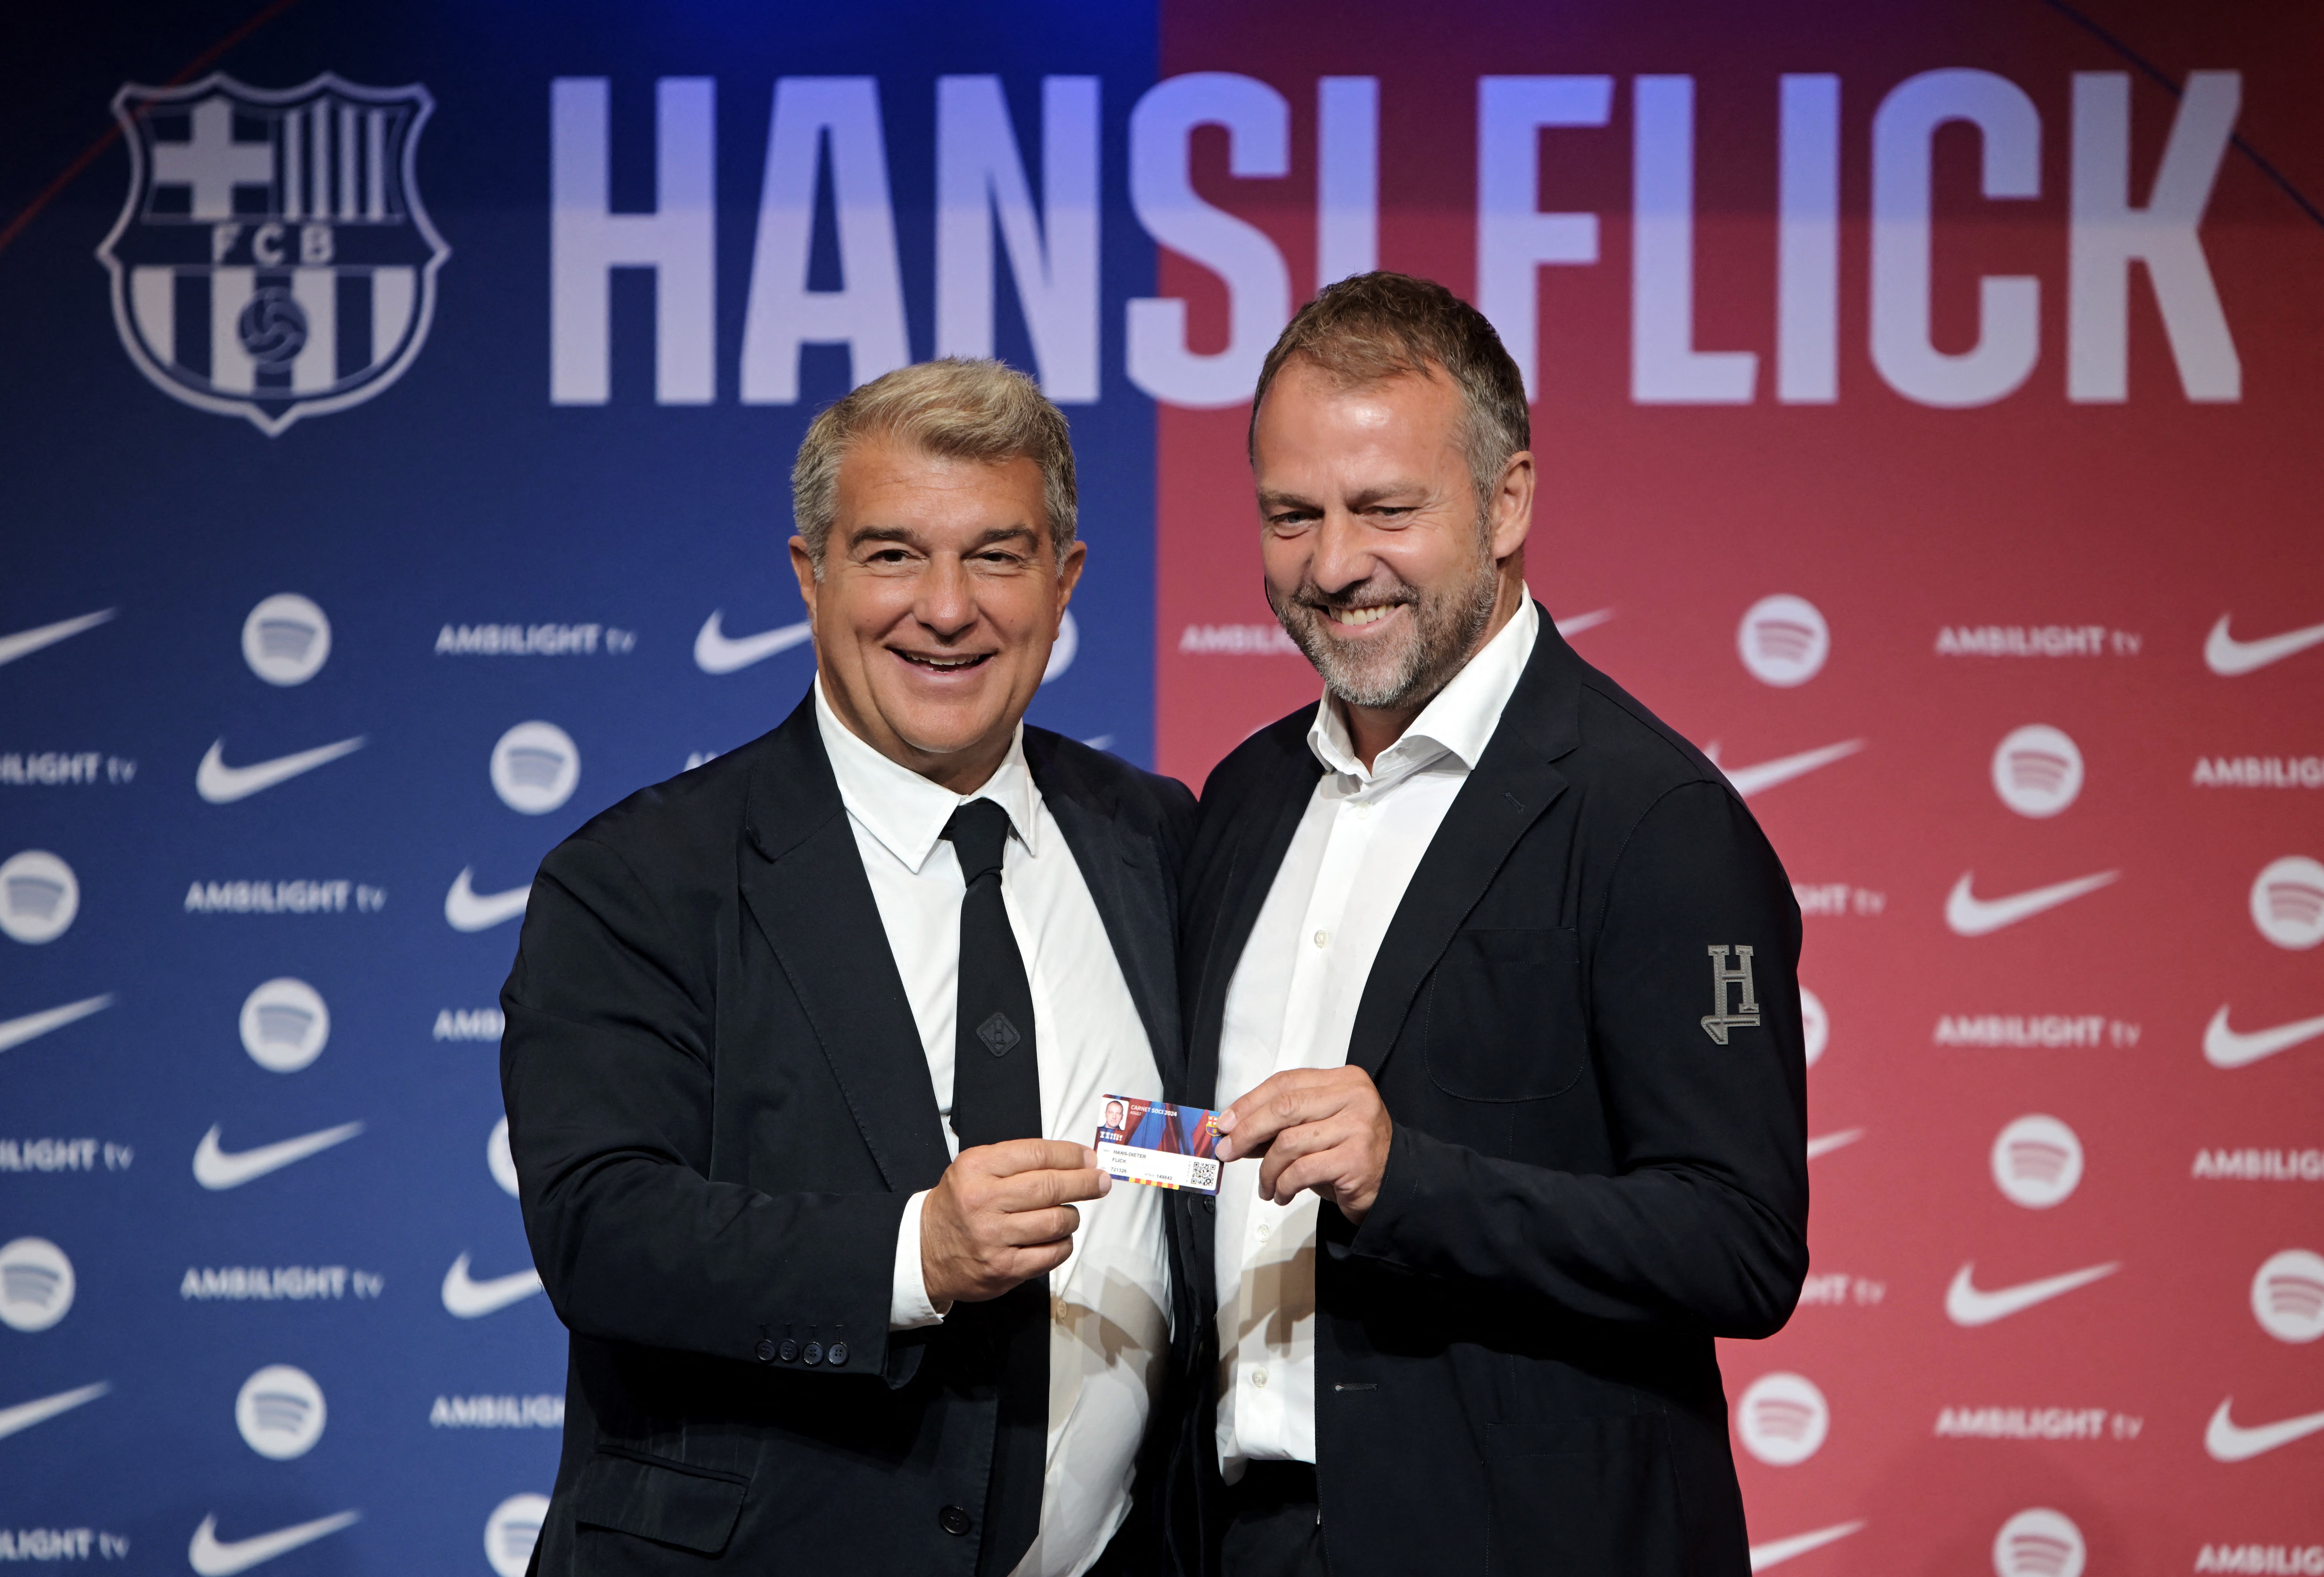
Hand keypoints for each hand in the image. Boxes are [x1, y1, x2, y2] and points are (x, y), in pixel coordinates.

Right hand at [920, 1138, 1110, 1305]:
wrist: (923, 1251)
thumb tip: (1074, 1160)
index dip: (1071, 1155)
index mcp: (976, 1168)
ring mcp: (993, 1237)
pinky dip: (1063, 1244)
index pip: (1036, 1154)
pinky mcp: (1002, 1268)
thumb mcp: (974, 1169)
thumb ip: (1018, 1161)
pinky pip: (1051, 1254)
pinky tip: (1058, 1237)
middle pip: (1050, 1187)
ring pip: (1056, 1221)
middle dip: (1085, 1182)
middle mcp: (983, 1201)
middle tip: (1100, 1182)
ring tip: (1069, 1213)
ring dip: (1072, 1215)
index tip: (1089, 1158)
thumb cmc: (959, 1205)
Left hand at [1214, 1067, 1393, 1223]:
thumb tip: (1234, 1129)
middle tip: (1228, 1151)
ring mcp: (1357, 1126)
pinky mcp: (1355, 1159)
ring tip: (1266, 1186)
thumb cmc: (1350, 1153)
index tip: (1225, 1122)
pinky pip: (1302, 1170)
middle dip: (1247, 1131)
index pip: (1285, 1082)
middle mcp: (1354, 1097)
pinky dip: (1283, 1185)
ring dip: (1267, 1169)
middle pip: (1284, 1107)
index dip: (1249, 1103)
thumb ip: (1282, 1124)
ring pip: (1289, 1142)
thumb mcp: (1316, 1129)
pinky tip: (1282, 1194)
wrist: (1393, 1182)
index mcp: (1343, 1080)